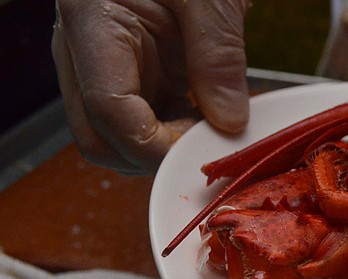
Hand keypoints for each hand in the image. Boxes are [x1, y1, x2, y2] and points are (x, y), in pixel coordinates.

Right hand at [52, 0, 251, 174]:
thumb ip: (219, 57)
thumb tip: (230, 122)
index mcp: (92, 21)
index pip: (108, 110)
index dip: (155, 146)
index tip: (200, 149)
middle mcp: (85, 51)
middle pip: (101, 138)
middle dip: (154, 156)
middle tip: (206, 143)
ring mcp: (103, 65)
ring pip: (118, 138)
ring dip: (165, 147)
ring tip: (209, 125)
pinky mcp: (128, 73)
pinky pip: (142, 122)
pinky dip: (173, 132)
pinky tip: (205, 117)